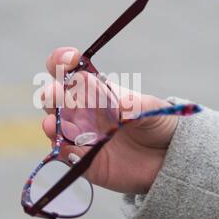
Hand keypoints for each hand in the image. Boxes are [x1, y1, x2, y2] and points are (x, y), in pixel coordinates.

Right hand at [41, 47, 177, 193]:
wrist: (167, 159)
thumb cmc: (157, 124)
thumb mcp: (154, 109)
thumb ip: (138, 105)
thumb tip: (120, 105)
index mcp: (96, 91)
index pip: (70, 71)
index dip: (62, 61)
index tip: (70, 58)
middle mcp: (82, 111)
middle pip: (55, 98)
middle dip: (51, 94)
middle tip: (56, 94)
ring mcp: (80, 135)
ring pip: (56, 127)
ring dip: (51, 124)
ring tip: (52, 124)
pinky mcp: (83, 160)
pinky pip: (67, 154)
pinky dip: (63, 150)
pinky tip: (66, 147)